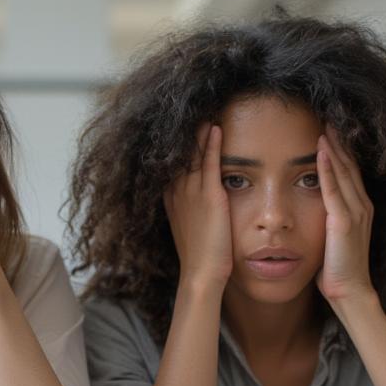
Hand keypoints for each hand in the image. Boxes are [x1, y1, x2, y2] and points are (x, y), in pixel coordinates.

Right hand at [164, 123, 231, 291]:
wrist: (201, 273)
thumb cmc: (200, 256)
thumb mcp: (189, 229)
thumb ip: (191, 212)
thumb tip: (198, 207)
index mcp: (171, 199)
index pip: (172, 166)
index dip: (176, 149)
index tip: (180, 131)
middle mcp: (177, 192)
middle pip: (179, 156)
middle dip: (184, 135)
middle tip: (190, 113)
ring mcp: (191, 192)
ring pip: (192, 154)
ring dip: (197, 133)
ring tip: (203, 112)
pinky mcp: (209, 196)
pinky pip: (209, 162)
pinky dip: (211, 143)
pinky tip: (215, 127)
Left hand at [316, 127, 375, 309]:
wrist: (350, 293)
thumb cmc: (337, 270)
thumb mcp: (331, 238)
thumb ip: (327, 220)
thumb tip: (311, 211)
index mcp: (359, 209)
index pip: (350, 172)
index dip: (342, 150)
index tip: (330, 129)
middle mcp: (362, 206)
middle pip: (350, 165)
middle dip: (340, 140)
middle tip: (328, 115)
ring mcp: (355, 213)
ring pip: (344, 172)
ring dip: (334, 147)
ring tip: (324, 124)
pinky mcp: (343, 222)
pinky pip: (334, 189)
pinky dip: (328, 168)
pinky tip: (320, 151)